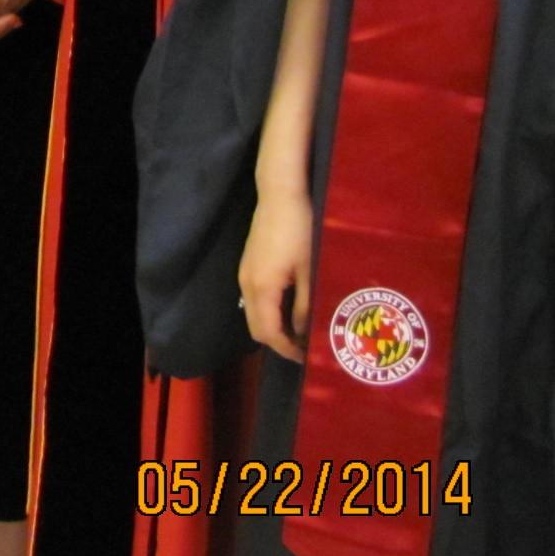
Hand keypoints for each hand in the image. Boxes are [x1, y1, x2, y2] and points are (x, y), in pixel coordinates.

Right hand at [239, 186, 315, 361]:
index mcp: (263, 288)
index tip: (308, 359)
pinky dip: (268, 314)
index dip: (287, 350)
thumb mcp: (310, 270)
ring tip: (300, 332)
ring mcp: (244, 275)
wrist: (280, 196)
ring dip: (273, 329)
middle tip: (305, 349)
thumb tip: (306, 333)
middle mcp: (247, 285)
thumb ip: (306, 305)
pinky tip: (289, 310)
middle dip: (278, 343)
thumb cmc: (300, 231)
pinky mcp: (248, 267)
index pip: (269, 333)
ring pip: (253, 315)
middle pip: (256, 329)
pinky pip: (254, 301)